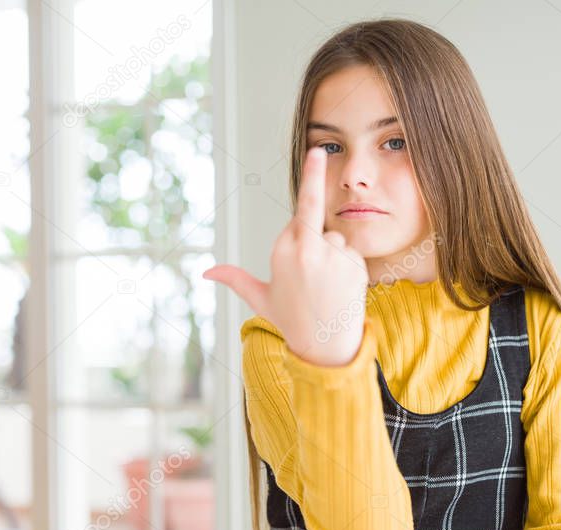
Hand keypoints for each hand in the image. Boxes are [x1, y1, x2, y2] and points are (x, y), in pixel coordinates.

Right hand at [203, 146, 367, 366]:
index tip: (316, 150)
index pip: (298, 216)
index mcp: (281, 251)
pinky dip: (348, 267)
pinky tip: (341, 289)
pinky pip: (351, 253)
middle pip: (316, 224)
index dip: (300, 228)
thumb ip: (236, 279)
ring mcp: (331, 255)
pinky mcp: (353, 263)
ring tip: (326, 288)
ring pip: (335, 239)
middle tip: (316, 184)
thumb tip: (206, 273)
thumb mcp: (261, 298)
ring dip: (333, 256)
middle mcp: (304, 248)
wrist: (325, 348)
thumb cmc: (291, 321)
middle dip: (316, 234)